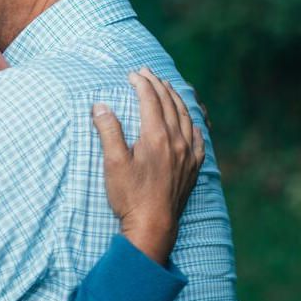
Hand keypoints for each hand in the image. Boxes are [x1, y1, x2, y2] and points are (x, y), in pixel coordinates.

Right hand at [91, 68, 204, 265]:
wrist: (153, 226)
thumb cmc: (130, 196)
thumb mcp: (113, 163)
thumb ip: (108, 131)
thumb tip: (100, 106)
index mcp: (156, 136)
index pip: (150, 100)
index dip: (141, 84)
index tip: (133, 74)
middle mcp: (176, 141)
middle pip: (169, 104)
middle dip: (158, 85)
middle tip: (147, 73)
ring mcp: (188, 155)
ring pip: (186, 117)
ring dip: (176, 99)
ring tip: (168, 88)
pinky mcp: (193, 168)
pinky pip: (199, 139)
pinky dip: (194, 124)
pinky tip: (191, 123)